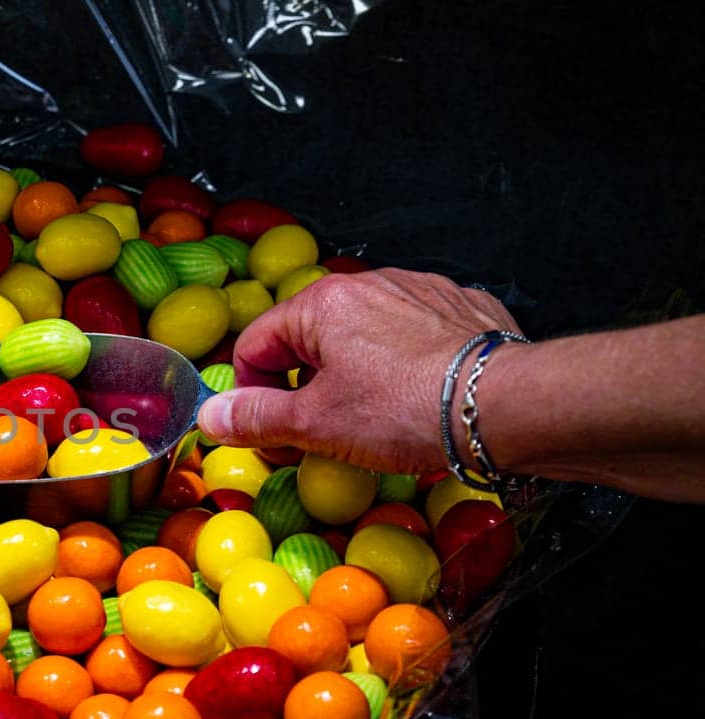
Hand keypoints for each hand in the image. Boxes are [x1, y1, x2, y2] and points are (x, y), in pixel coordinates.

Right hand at [195, 269, 522, 473]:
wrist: (507, 404)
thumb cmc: (407, 412)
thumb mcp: (318, 424)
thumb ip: (256, 418)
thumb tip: (211, 415)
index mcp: (322, 304)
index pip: (255, 344)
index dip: (252, 394)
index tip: (272, 432)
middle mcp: (368, 284)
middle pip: (309, 338)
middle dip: (306, 387)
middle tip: (321, 435)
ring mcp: (419, 291)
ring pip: (363, 336)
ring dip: (354, 376)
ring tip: (377, 422)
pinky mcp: (461, 309)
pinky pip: (413, 336)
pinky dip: (405, 366)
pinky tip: (420, 400)